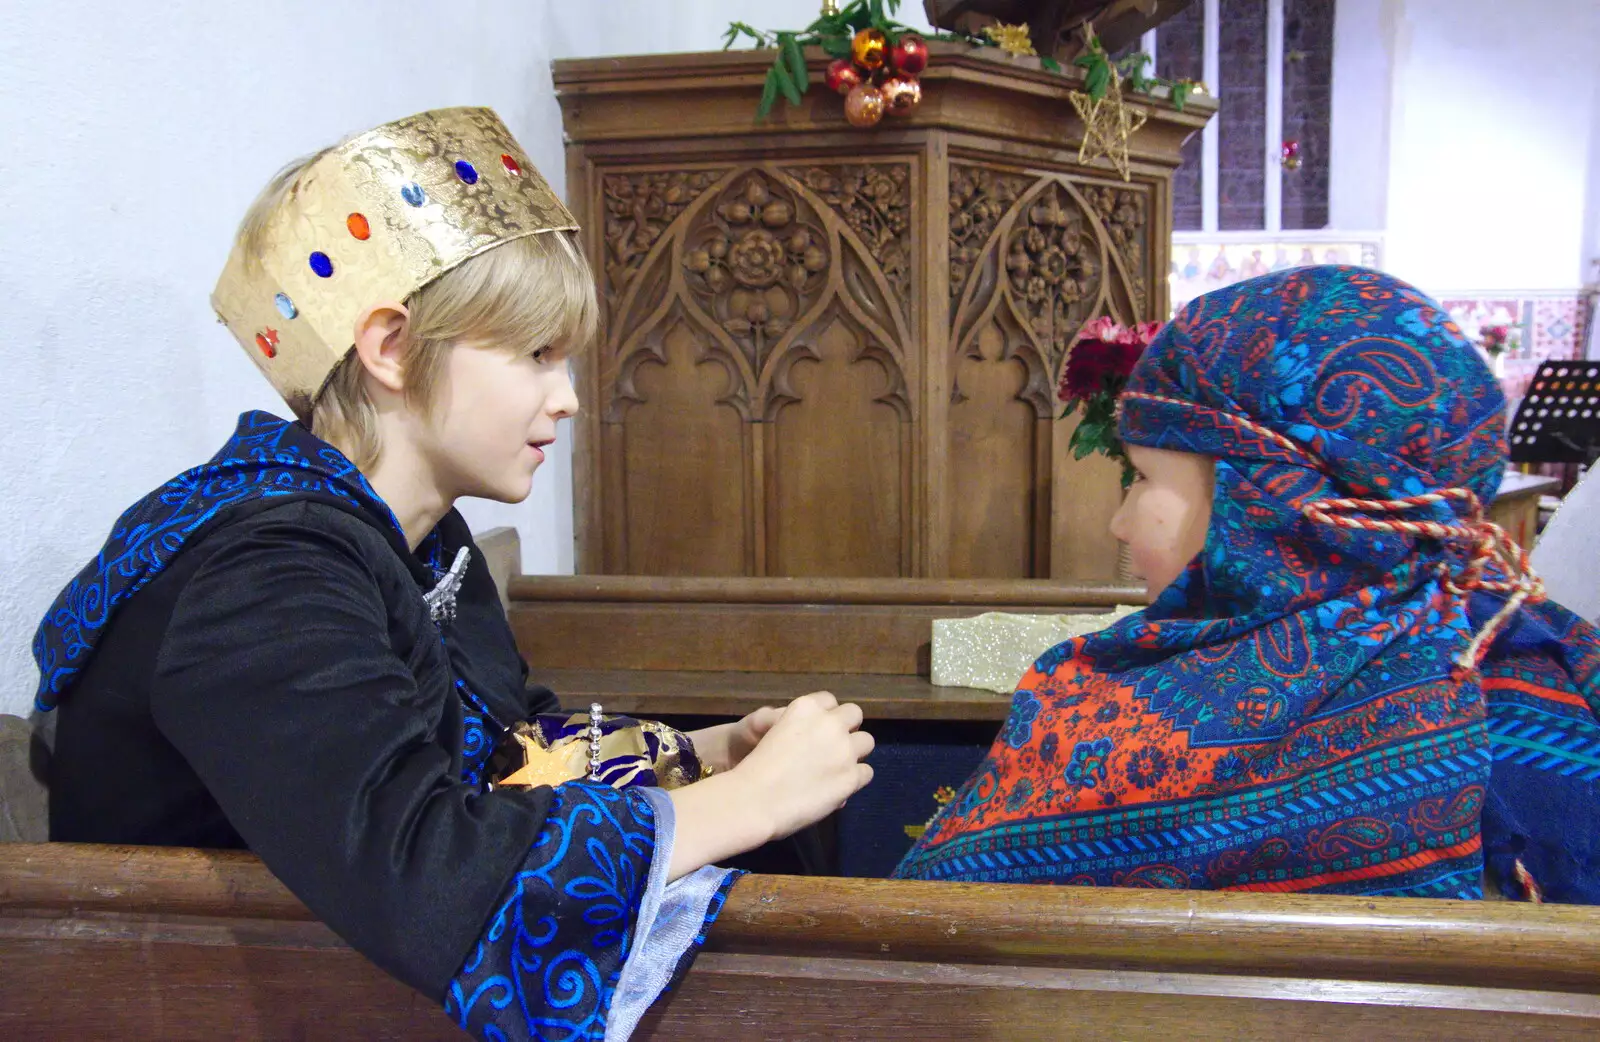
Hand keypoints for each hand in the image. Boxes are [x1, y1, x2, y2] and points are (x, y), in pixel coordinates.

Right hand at [666, 692, 872, 879]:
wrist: (755, 799)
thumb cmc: (755, 768)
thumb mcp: (776, 735)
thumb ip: (799, 733)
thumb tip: (816, 745)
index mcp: (805, 707)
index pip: (829, 700)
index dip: (826, 715)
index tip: (819, 729)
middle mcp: (829, 723)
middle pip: (854, 713)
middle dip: (847, 727)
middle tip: (834, 746)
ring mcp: (844, 749)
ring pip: (867, 741)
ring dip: (856, 751)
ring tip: (840, 766)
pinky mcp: (851, 776)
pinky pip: (866, 772)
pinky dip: (855, 779)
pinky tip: (840, 786)